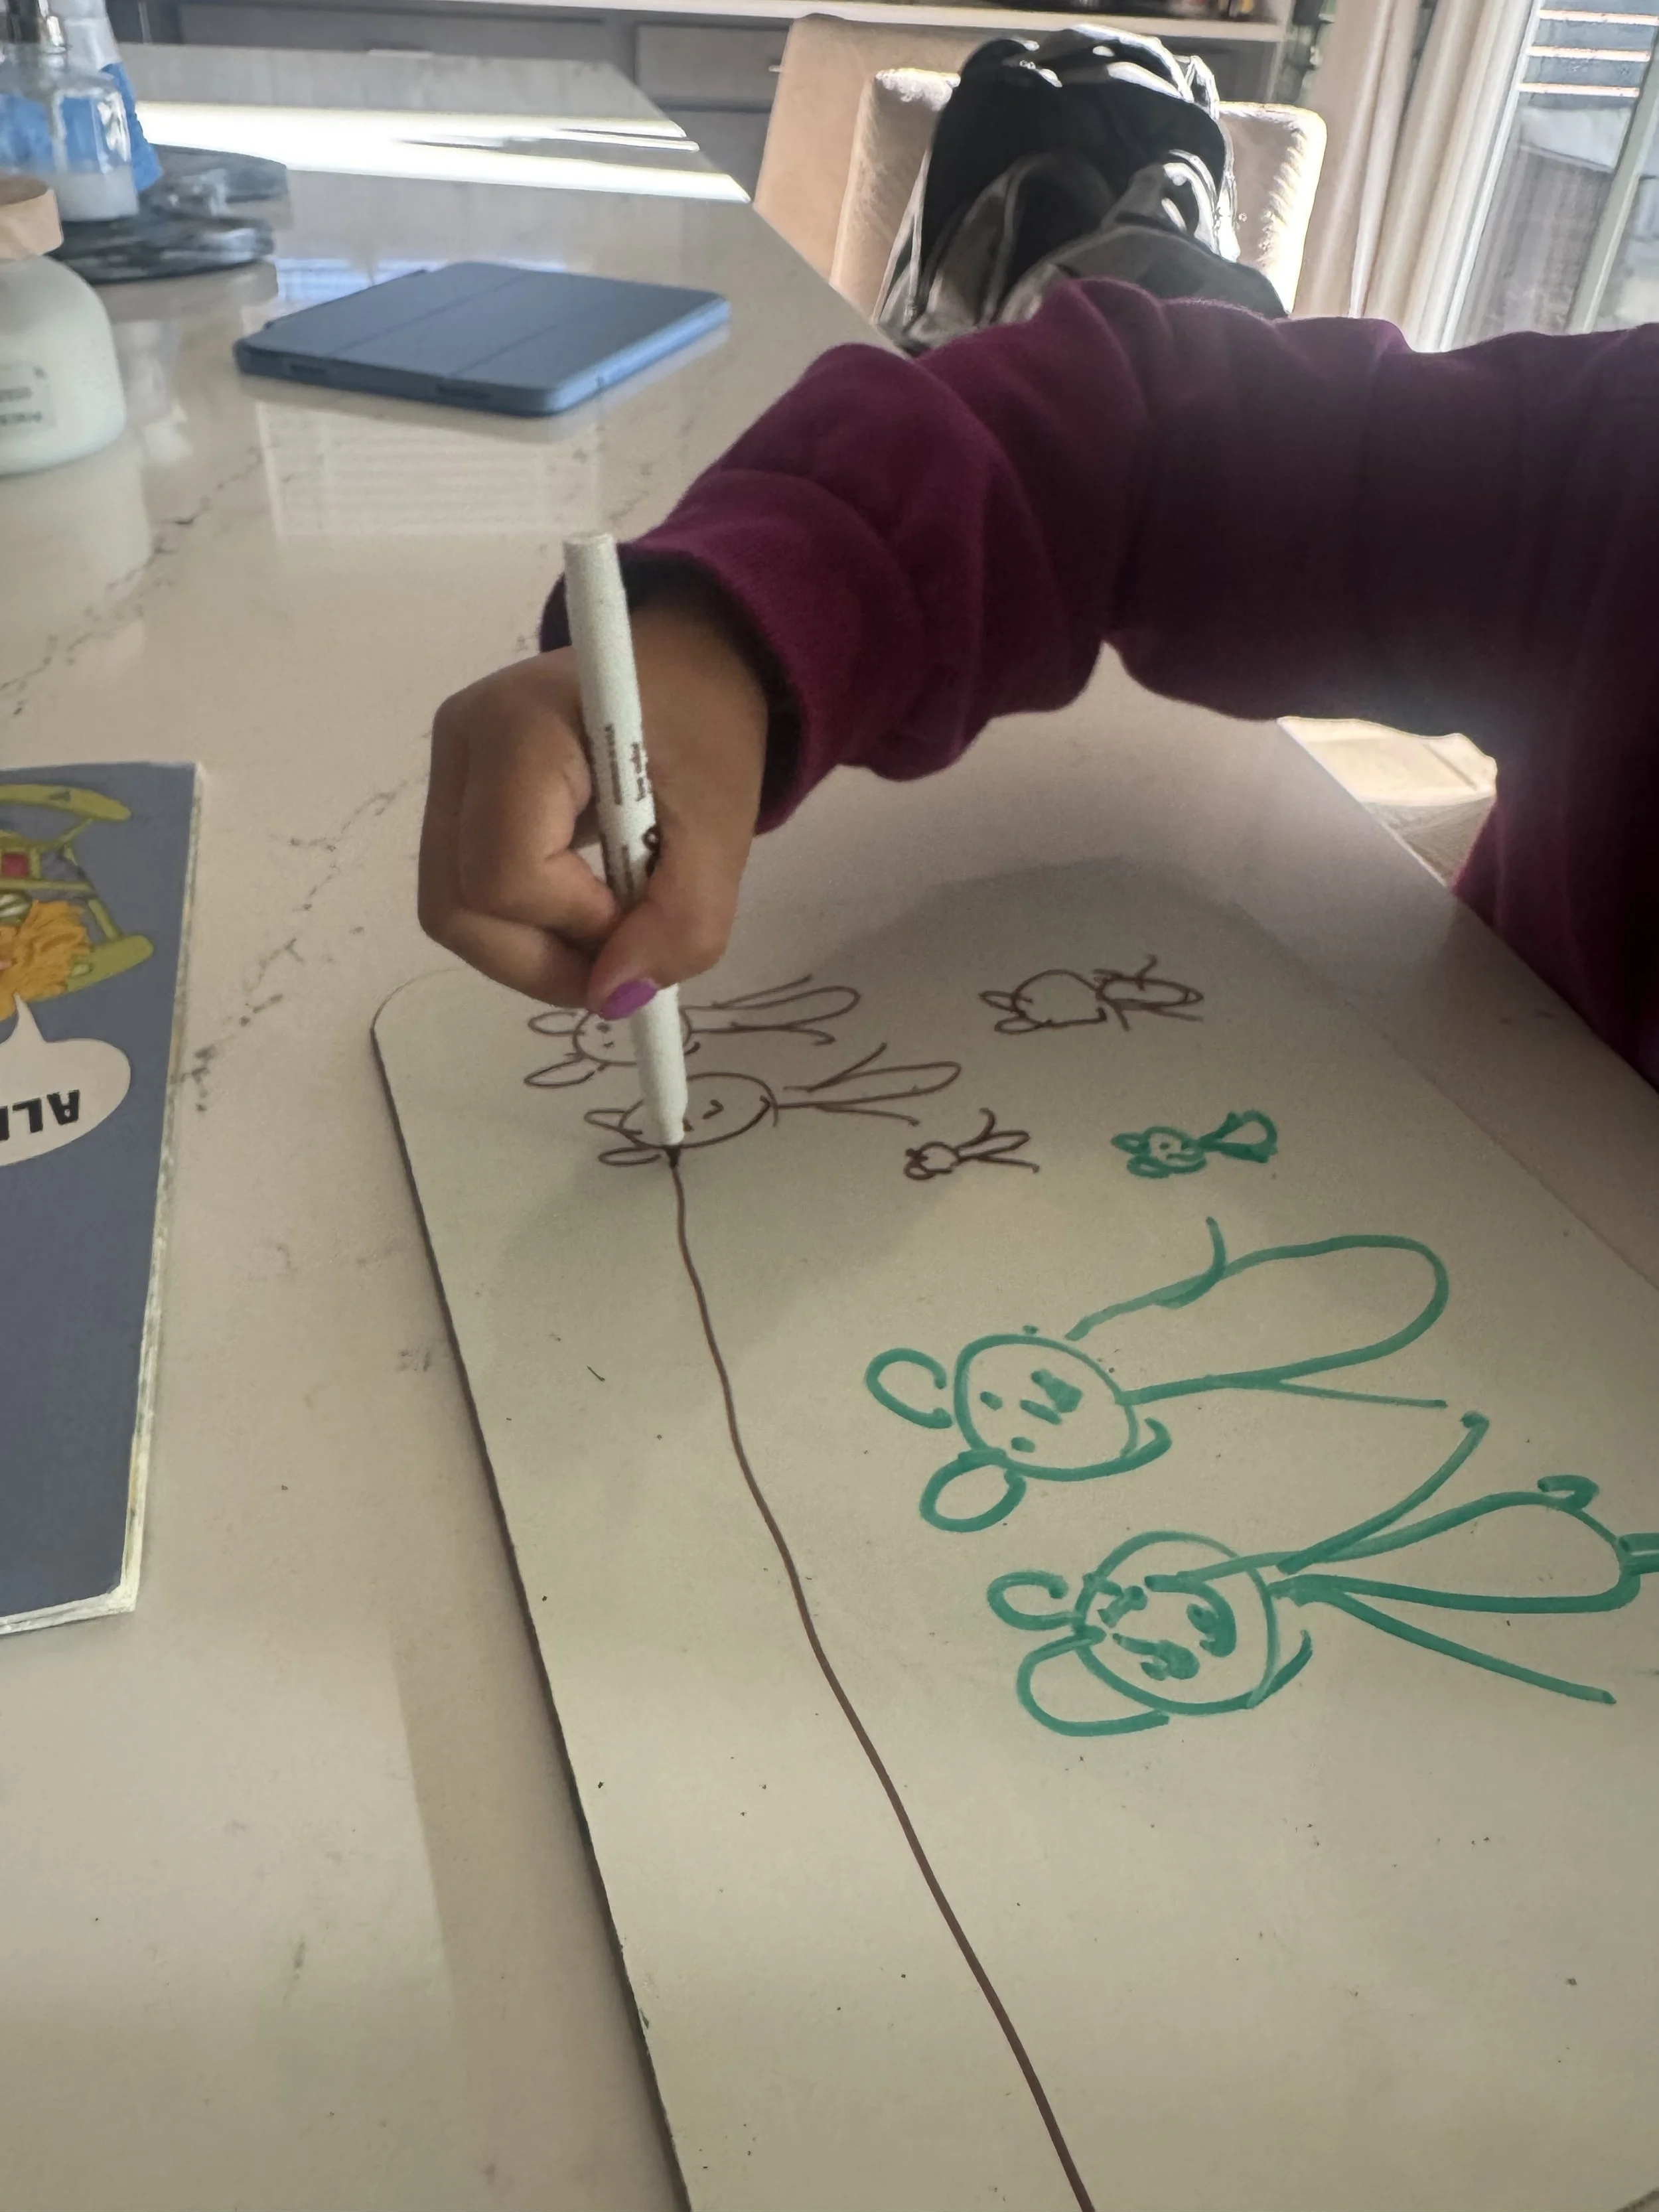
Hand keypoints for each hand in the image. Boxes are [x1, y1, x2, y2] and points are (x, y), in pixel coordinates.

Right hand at [419, 584, 770, 1010]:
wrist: (686, 669)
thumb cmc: (705, 728)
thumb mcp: (723, 827)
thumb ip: (684, 919)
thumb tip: (614, 997)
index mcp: (522, 725)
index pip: (507, 873)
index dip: (576, 924)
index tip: (643, 908)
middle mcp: (461, 741)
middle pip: (459, 906)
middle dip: (542, 960)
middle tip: (621, 959)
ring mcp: (447, 769)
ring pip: (453, 912)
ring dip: (532, 953)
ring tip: (607, 933)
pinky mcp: (453, 798)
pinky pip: (464, 893)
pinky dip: (523, 928)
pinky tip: (582, 908)